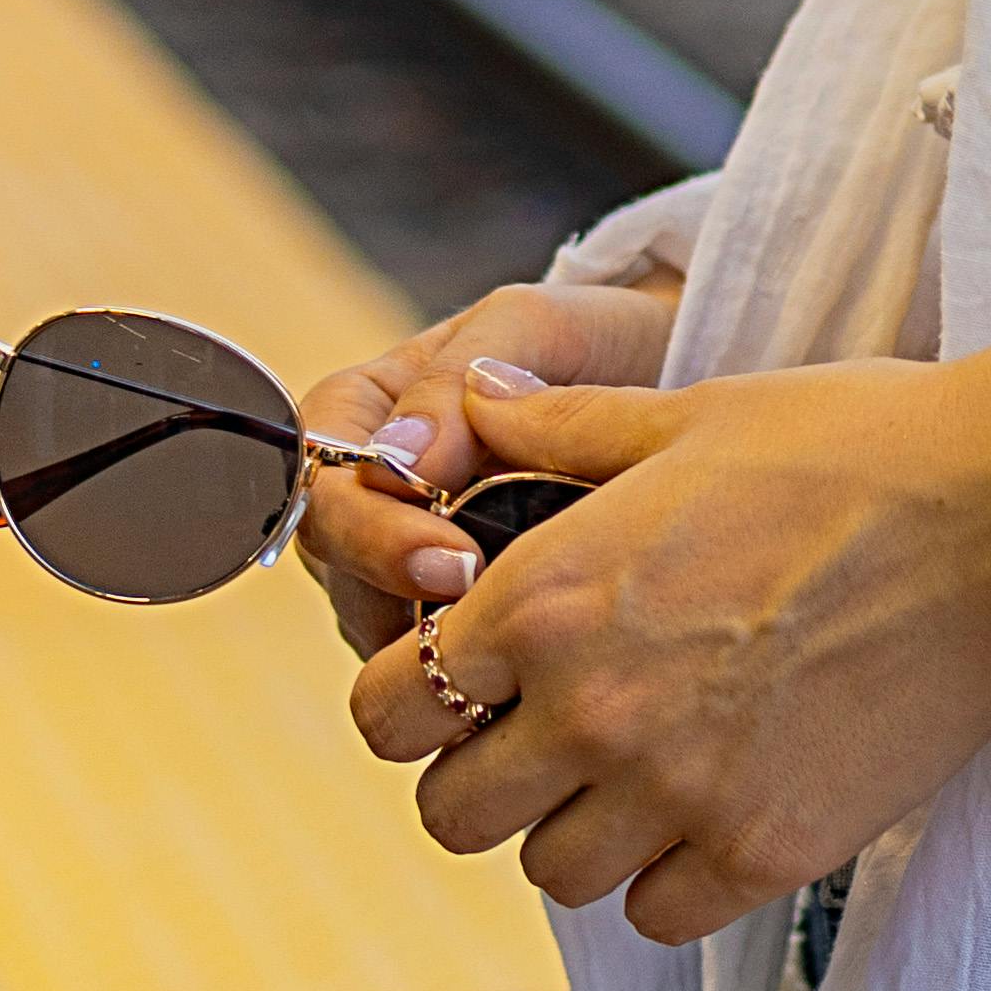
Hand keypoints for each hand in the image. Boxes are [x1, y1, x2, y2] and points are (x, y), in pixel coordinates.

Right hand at [295, 268, 678, 650]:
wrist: (674, 380)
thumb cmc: (600, 340)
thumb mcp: (536, 328)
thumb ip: (457, 377)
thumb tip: (393, 462)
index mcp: (367, 411)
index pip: (316, 478)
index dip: (366, 527)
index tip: (447, 554)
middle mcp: (373, 489)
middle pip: (334, 561)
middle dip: (395, 589)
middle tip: (476, 599)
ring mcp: (407, 555)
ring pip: (376, 621)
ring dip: (431, 638)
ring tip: (514, 640)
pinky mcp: (456, 612)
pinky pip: (436, 653)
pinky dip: (472, 662)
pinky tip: (531, 662)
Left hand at [347, 343, 990, 947]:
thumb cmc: (852, 446)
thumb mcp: (685, 415)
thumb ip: (557, 427)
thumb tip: (472, 401)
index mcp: (547, 597)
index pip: (391, 710)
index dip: (411, 704)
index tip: (460, 691)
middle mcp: (592, 708)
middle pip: (452, 815)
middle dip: (484, 780)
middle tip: (545, 742)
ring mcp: (677, 793)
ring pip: (554, 873)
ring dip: (580, 831)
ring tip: (641, 774)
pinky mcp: (765, 850)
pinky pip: (658, 916)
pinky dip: (671, 879)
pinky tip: (713, 811)